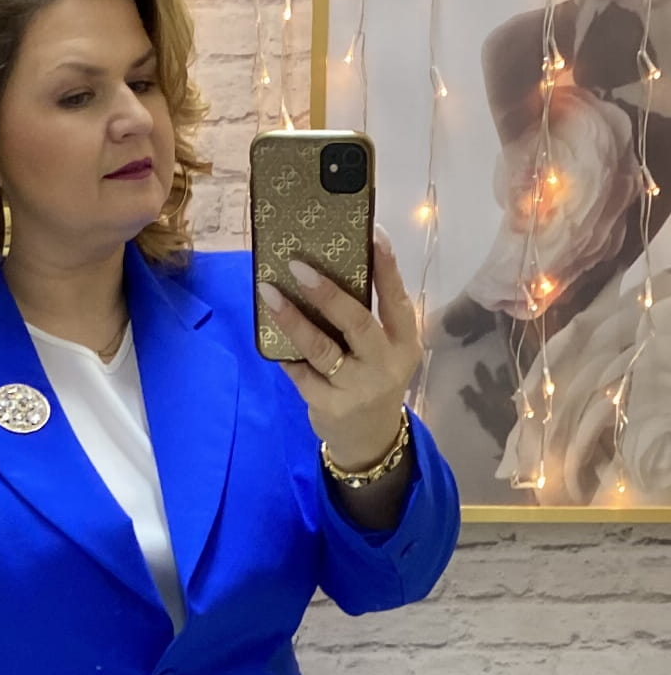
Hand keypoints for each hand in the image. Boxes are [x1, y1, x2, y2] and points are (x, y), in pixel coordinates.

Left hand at [259, 227, 422, 474]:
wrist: (370, 439)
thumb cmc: (373, 379)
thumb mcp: (385, 350)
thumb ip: (369, 318)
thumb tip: (331, 266)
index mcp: (405, 343)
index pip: (397, 300)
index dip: (387, 268)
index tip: (372, 234)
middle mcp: (384, 364)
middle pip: (358, 322)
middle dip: (327, 292)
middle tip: (298, 265)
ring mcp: (356, 387)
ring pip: (321, 348)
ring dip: (293, 319)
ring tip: (269, 293)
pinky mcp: (329, 405)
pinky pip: (301, 372)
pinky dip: (285, 353)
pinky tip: (269, 333)